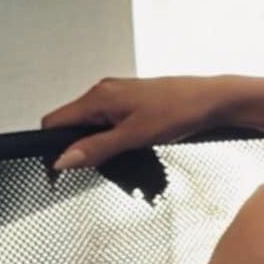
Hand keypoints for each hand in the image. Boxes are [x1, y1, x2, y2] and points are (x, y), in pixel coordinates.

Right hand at [42, 76, 229, 169]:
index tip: (57, 171)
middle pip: (70, 124)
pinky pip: (107, 122)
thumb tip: (63, 160)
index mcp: (98, 96)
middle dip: (76, 148)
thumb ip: (96, 148)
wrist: (212, 100)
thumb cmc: (180, 109)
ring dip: (96, 144)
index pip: (54, 122)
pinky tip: (128, 147)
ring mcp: (118, 96)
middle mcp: (104, 92)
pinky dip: (111, 137)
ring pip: (90, 124)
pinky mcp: (132, 102)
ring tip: (117, 156)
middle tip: (94, 167)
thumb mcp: (134, 137)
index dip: (51, 148)